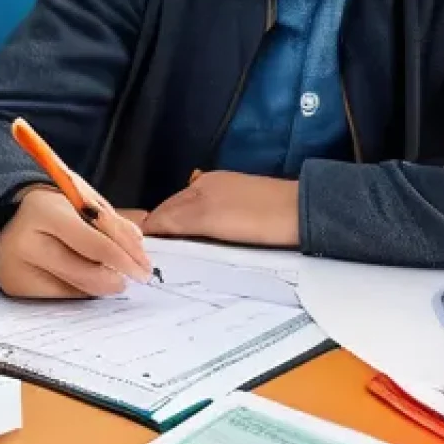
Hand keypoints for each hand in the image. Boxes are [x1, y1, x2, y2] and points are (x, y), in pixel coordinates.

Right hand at [0, 179, 152, 298]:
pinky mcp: (14, 287)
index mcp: (43, 211)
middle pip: (84, 273)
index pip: (95, 243)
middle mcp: (25, 241)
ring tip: (107, 274)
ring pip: (75, 290)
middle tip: (131, 278)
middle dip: (115, 279)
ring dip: (99, 285)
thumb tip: (137, 248)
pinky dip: (78, 290)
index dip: (126, 259)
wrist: (7, 216)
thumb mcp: (81, 201)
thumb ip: (111, 222)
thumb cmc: (52, 208)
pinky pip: (59, 297)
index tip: (145, 269)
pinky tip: (80, 278)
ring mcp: (16, 268)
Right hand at [142, 171, 299, 247]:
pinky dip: (198, 229)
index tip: (138, 252)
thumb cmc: (258, 218)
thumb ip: (176, 221)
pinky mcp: (243, 206)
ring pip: (192, 215)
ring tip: (172, 253)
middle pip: (174, 211)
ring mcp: (227, 194)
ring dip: (179, 231)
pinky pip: (209, 218)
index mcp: (199, 187)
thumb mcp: (209, 220)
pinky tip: (200, 240)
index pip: (162, 211)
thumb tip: (147, 229)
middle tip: (151, 256)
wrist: (304, 214)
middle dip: (161, 230)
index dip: (149, 231)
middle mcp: (210, 186)